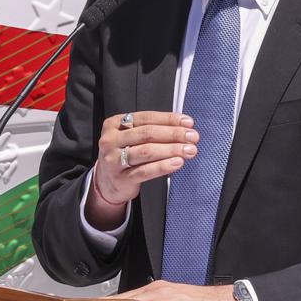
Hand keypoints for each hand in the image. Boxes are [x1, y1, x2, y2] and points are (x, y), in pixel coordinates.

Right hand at [87, 111, 197, 225]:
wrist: (107, 182)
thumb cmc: (124, 154)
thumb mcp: (131, 137)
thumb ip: (152, 129)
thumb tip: (184, 126)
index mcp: (114, 124)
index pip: (146, 118)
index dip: (169, 119)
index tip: (188, 122)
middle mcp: (111, 140)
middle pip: (147, 133)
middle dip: (174, 134)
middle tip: (192, 137)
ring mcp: (113, 160)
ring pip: (147, 152)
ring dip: (172, 149)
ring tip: (189, 150)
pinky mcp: (120, 178)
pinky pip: (145, 171)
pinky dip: (164, 166)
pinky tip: (177, 163)